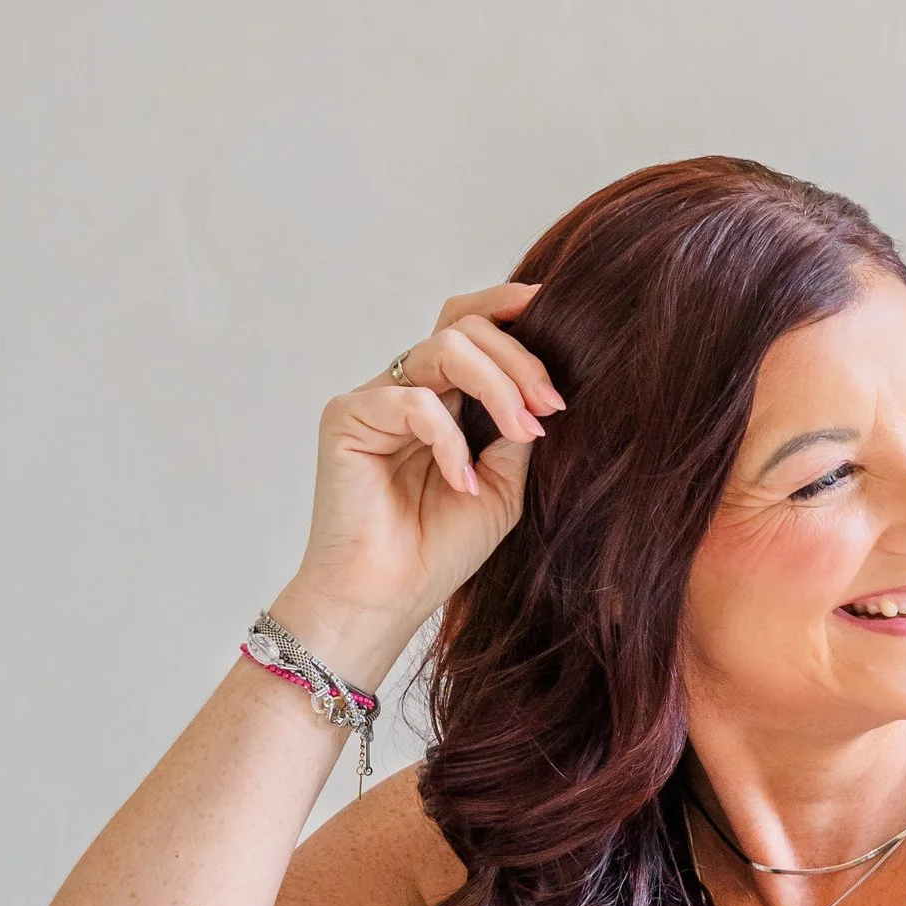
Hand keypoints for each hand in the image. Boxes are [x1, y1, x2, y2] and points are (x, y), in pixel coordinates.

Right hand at [269, 285, 563, 685]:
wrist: (388, 598)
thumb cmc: (438, 549)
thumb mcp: (502, 485)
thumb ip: (516, 429)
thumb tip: (547, 387)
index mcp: (444, 398)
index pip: (472, 327)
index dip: (509, 308)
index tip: (557, 307)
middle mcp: (408, 388)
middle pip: (464, 326)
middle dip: (519, 358)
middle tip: (551, 405)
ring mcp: (376, 398)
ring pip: (444, 348)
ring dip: (498, 385)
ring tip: (525, 433)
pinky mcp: (348, 416)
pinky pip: (414, 401)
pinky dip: (449, 440)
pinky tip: (461, 482)